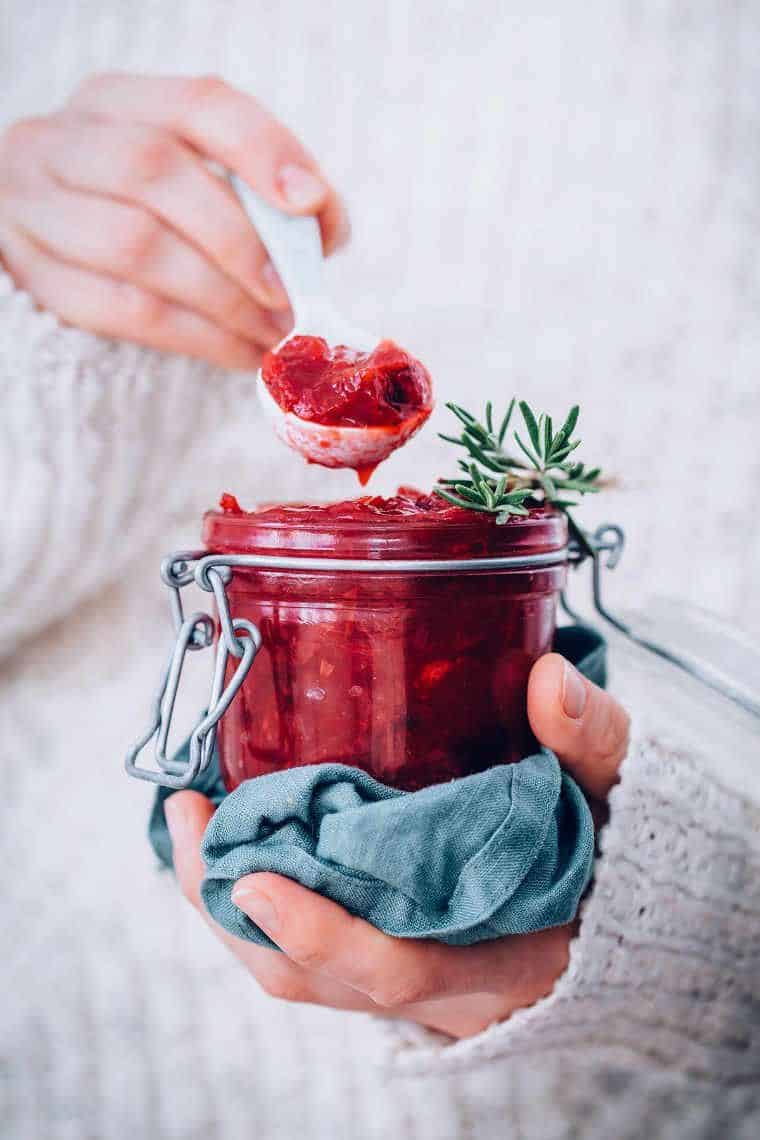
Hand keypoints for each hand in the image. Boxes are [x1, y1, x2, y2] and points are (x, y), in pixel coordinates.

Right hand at [0, 73, 348, 368]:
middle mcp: (65, 141)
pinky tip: (239, 352)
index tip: (311, 202)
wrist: (49, 241)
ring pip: (136, 246)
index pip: (197, 103)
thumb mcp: (189, 176)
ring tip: (274, 331)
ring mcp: (37, 207)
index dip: (260, 148)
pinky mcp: (37, 277)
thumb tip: (326, 230)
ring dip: (223, 298)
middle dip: (239, 240)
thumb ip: (254, 190)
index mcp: (118, 101)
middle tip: (291, 292)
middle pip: (156, 172)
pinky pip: (122, 310)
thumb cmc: (142, 211)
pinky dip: (195, 337)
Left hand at [166, 654, 628, 1038]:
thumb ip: (589, 740)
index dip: (318, 931)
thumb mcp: (611, 793)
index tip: (252, 876)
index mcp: (493, 960)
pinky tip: (232, 835)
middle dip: (232, 907)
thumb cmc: (609, 854)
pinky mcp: (378, 955)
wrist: (611, 909)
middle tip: (188, 814)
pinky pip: (295, 950)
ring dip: (226, 902)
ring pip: (289, 970)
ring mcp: (399, 977)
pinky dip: (252, 899)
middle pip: (308, 978)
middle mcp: (433, 987)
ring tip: (190, 817)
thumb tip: (548, 679)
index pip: (391, 968)